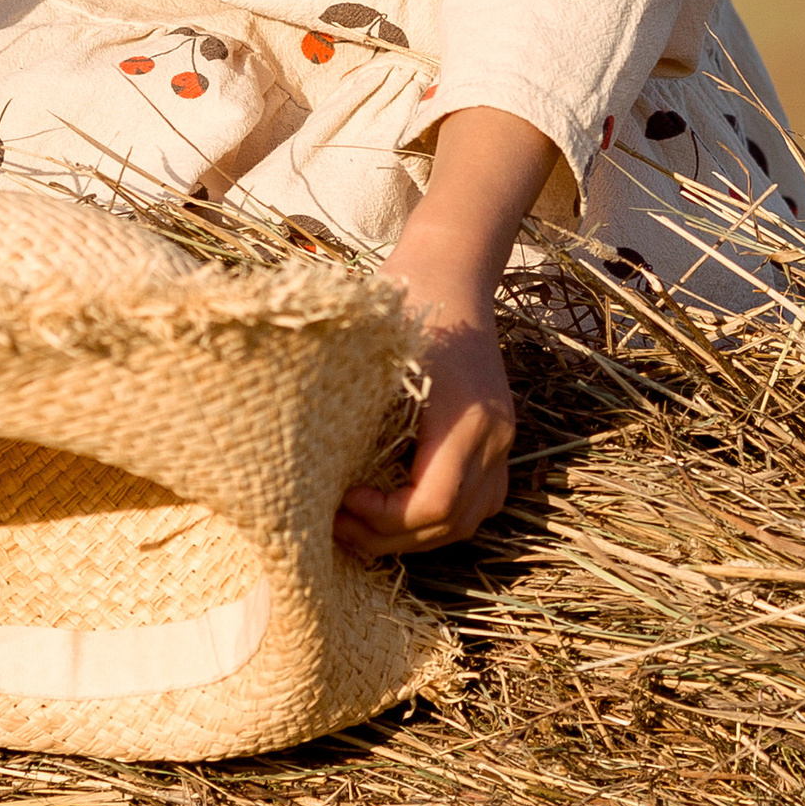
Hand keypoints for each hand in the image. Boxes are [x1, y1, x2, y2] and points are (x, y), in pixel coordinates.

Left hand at [336, 290, 514, 558]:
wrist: (453, 269)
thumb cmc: (406, 301)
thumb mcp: (376, 353)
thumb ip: (353, 414)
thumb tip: (303, 472)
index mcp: (466, 418)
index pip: (432, 505)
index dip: (383, 520)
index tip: (342, 501)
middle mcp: (494, 436)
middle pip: (450, 524)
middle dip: (389, 536)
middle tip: (337, 526)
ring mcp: (502, 438)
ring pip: (469, 519)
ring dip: (415, 534)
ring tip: (362, 525)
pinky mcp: (497, 436)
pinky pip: (481, 500)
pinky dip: (442, 517)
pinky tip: (400, 508)